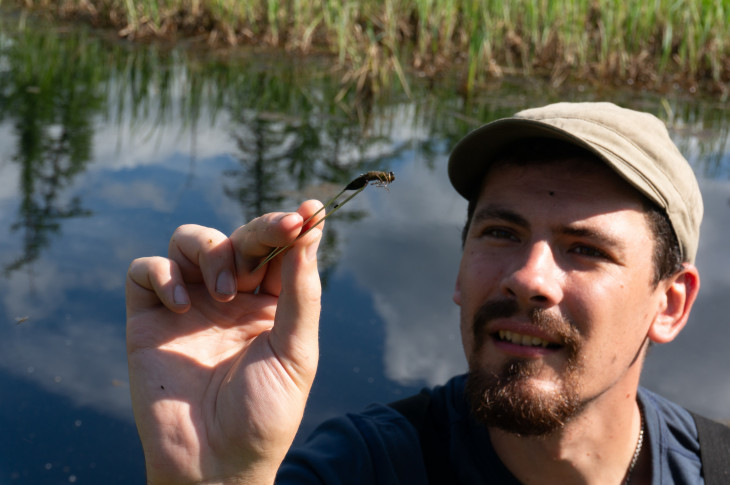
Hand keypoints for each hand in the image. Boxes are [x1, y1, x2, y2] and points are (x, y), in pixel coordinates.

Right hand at [126, 200, 323, 484]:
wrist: (214, 463)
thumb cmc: (264, 413)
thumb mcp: (296, 350)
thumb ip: (301, 290)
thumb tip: (313, 229)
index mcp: (268, 305)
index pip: (278, 250)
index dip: (291, 227)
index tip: (308, 210)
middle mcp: (228, 298)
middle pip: (238, 238)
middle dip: (260, 230)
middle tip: (281, 230)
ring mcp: (187, 304)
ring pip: (189, 240)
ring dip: (212, 250)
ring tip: (225, 292)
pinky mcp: (149, 317)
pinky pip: (146, 270)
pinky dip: (163, 274)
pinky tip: (182, 306)